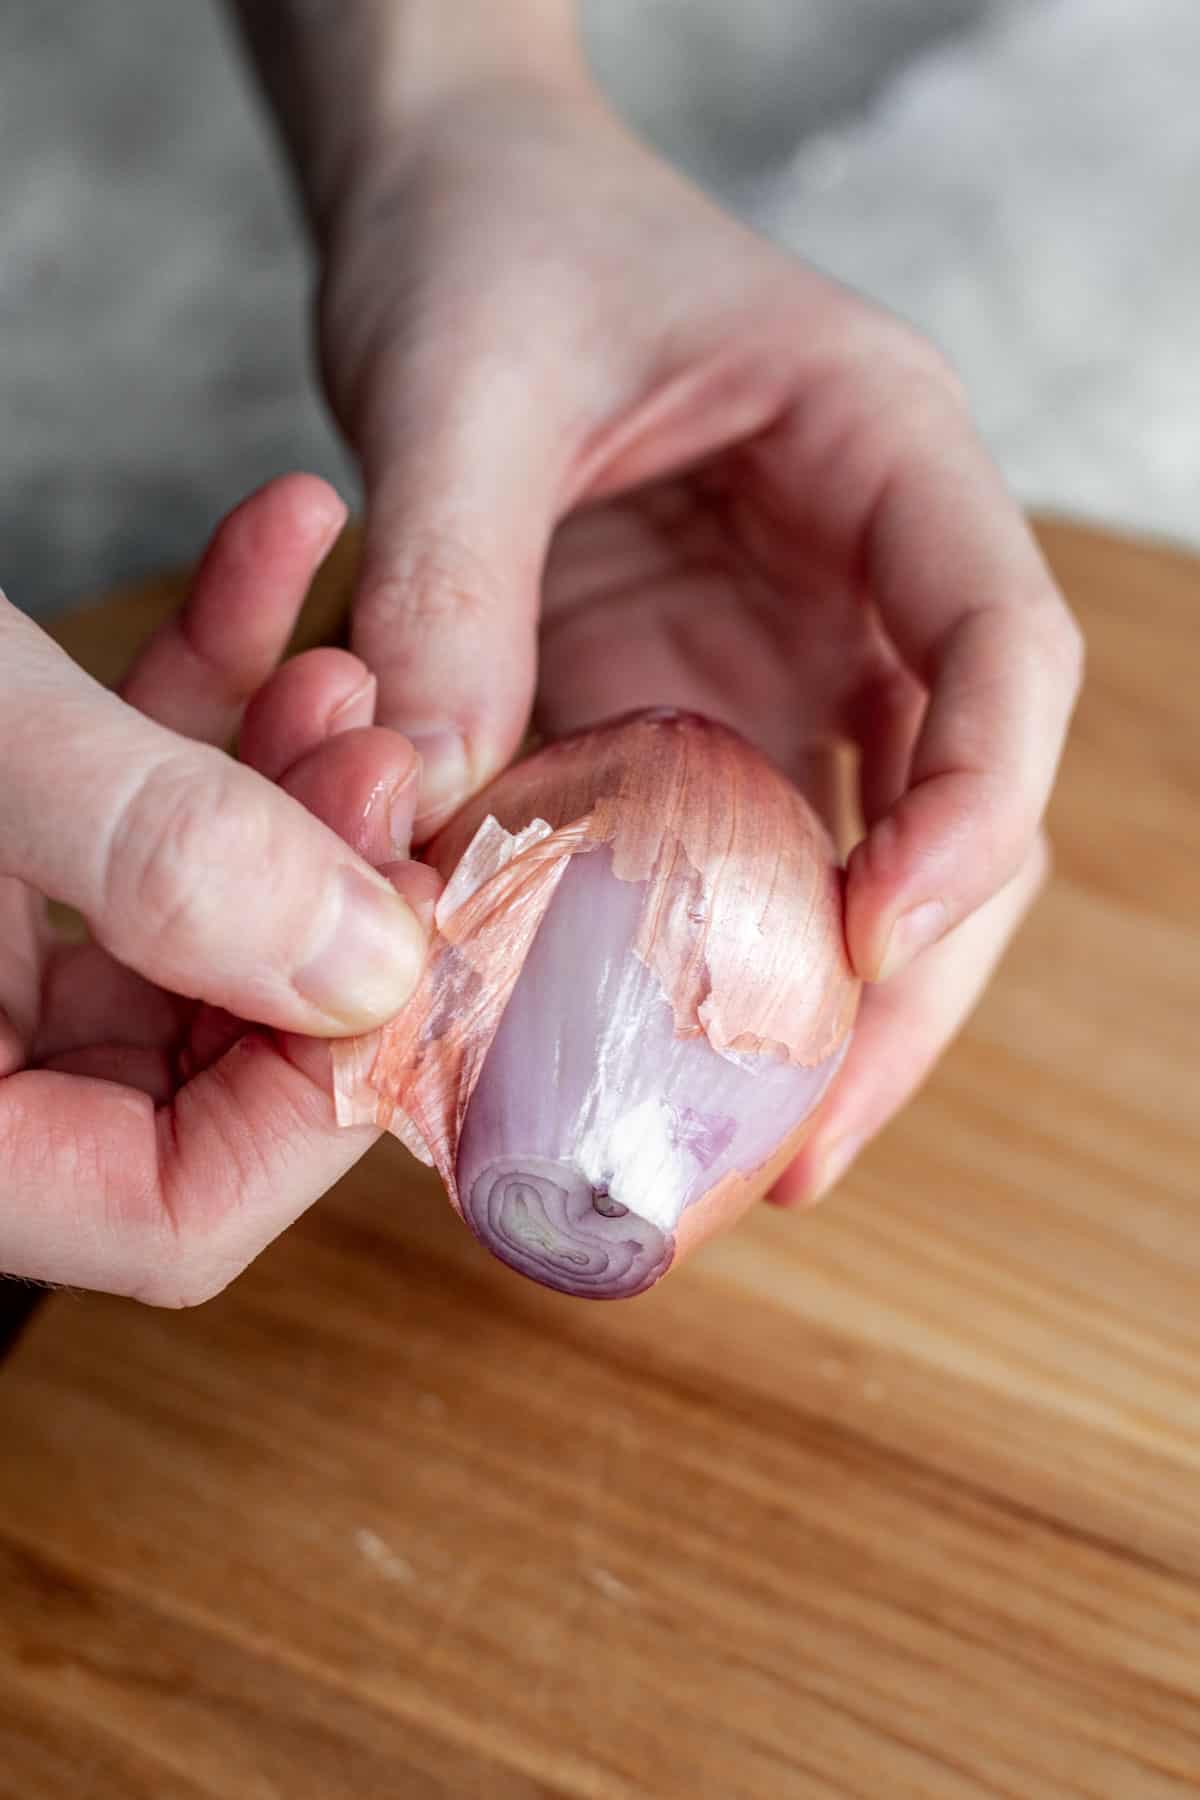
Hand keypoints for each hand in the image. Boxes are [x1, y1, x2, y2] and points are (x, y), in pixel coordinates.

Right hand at [0, 477, 430, 1301]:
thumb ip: (149, 854)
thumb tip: (375, 968)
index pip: (172, 1219)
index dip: (319, 1096)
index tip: (409, 933)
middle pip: (213, 1069)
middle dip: (324, 905)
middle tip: (387, 765)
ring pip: (197, 931)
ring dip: (286, 789)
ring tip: (338, 666)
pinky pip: (130, 820)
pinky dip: (204, 697)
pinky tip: (276, 556)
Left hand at [317, 78, 1082, 1200]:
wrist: (453, 202)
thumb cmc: (491, 244)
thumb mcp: (457, 388)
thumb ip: (448, 589)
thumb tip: (418, 816)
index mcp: (882, 457)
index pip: (1000, 650)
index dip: (974, 808)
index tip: (876, 940)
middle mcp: (862, 575)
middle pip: (958, 802)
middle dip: (906, 981)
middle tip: (810, 1146)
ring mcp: (783, 651)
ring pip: (854, 857)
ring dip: (813, 1012)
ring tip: (745, 1162)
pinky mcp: (692, 704)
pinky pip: (722, 856)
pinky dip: (692, 964)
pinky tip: (640, 1063)